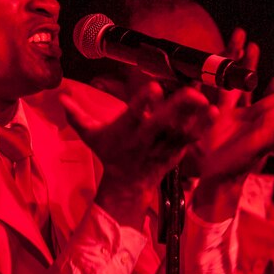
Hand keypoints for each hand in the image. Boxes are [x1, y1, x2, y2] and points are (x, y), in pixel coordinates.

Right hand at [60, 83, 215, 227]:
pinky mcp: (176, 152)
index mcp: (125, 132)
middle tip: (192, 93)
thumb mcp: (91, 137)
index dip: (142, 102)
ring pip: (181, 130)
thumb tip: (60, 98)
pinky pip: (191, 138)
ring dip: (196, 117)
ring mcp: (163, 147)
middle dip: (177, 108)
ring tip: (208, 102)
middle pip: (163, 122)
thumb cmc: (110, 154)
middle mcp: (146, 139)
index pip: (133, 115)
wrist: (127, 186)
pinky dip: (202, 127)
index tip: (153, 87)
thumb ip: (77, 116)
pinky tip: (213, 112)